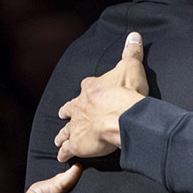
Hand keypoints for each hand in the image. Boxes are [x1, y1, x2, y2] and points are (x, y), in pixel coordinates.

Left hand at [55, 32, 148, 161]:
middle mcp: (80, 106)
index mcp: (91, 88)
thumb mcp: (131, 67)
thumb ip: (131, 52)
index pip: (86, 86)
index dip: (86, 90)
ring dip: (62, 135)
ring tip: (58, 140)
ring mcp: (77, 125)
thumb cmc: (127, 92)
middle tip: (62, 114)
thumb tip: (134, 34)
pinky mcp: (78, 143)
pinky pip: (68, 150)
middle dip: (67, 112)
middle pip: (70, 108)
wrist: (122, 116)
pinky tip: (62, 157)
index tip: (85, 91)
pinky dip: (65, 154)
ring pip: (66, 130)